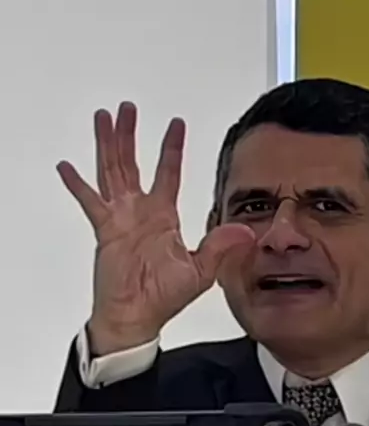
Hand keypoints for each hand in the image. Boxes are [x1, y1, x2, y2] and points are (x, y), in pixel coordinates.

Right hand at [57, 103, 254, 354]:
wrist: (137, 317)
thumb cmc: (163, 298)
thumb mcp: (200, 270)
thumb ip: (220, 247)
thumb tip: (245, 231)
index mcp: (163, 217)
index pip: (169, 173)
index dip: (171, 149)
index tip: (175, 124)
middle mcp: (140, 212)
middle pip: (133, 163)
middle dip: (130, 135)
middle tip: (127, 108)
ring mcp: (120, 218)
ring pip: (111, 172)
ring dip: (108, 145)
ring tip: (103, 118)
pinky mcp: (104, 230)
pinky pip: (90, 202)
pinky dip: (77, 185)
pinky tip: (67, 167)